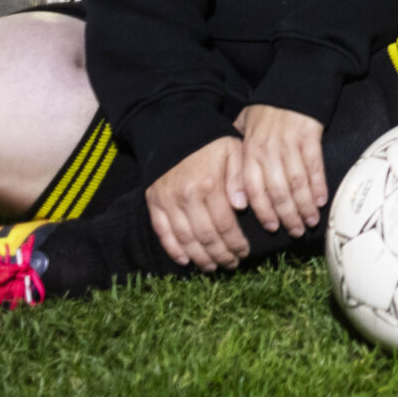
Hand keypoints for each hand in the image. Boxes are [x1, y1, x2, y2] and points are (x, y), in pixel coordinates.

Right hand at [146, 135, 249, 270]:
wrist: (174, 129)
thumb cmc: (211, 141)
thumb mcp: (233, 150)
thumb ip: (239, 178)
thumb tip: (242, 206)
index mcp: (210, 185)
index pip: (225, 225)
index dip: (235, 243)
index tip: (244, 253)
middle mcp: (186, 197)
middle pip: (206, 237)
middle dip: (221, 255)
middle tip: (231, 264)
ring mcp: (167, 201)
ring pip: (185, 239)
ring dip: (200, 257)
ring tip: (212, 267)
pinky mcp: (153, 202)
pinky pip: (162, 232)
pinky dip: (173, 249)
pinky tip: (185, 260)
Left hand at [233, 104, 327, 236]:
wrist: (293, 81)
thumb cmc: (266, 109)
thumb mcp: (242, 128)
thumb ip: (236, 157)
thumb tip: (232, 194)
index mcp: (250, 150)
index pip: (253, 188)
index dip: (263, 211)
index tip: (272, 228)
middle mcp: (268, 149)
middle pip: (276, 191)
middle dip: (286, 215)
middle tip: (294, 232)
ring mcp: (290, 142)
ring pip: (296, 183)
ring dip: (304, 206)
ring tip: (310, 222)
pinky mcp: (311, 135)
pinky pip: (314, 166)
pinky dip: (318, 185)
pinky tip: (322, 200)